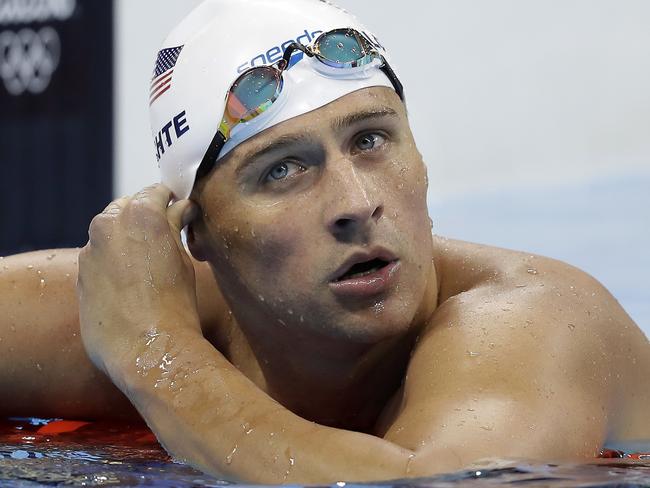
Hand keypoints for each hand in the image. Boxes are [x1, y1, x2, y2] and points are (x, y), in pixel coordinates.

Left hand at [77, 184, 199, 380]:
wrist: (147, 349)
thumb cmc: (174, 304)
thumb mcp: (183, 258)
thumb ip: (175, 226)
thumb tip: (180, 208)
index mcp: (139, 214)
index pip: (155, 192)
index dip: (171, 199)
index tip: (179, 209)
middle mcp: (107, 226)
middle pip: (127, 208)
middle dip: (145, 217)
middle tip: (166, 236)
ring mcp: (90, 252)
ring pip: (110, 234)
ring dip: (127, 240)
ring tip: (149, 265)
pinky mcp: (80, 277)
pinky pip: (99, 259)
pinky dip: (114, 263)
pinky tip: (132, 285)